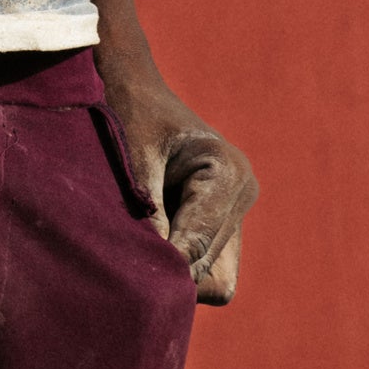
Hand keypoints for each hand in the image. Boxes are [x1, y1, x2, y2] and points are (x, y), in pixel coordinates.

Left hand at [102, 59, 255, 303]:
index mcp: (227, 170)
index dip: (165, 267)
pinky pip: (210, 268)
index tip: (128, 278)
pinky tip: (150, 241)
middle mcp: (242, 191)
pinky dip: (180, 267)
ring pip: (215, 277)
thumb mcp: (134, 164)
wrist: (134, 88)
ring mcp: (237, 207)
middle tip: (125, 273)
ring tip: (137, 252)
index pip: (200, 246)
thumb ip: (148, 217)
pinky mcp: (225, 220)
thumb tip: (156, 279)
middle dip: (172, 275)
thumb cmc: (130, 116)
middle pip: (212, 270)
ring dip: (178, 274)